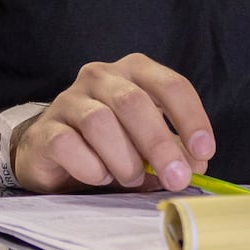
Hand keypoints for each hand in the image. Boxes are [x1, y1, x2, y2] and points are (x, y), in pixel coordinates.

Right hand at [12, 54, 214, 192]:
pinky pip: (69, 144)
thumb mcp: (147, 143)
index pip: (170, 85)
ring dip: (124, 159)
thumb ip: (172, 150)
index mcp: (134, 72)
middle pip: (134, 102)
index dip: (191, 118)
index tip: (203, 152)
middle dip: (160, 144)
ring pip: (100, 122)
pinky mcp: (46, 128)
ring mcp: (69, 99)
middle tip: (175, 178)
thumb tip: (195, 164)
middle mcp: (101, 76)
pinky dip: (91, 167)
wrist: (52, 151)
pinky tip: (99, 176)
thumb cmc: (108, 143)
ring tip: (130, 177)